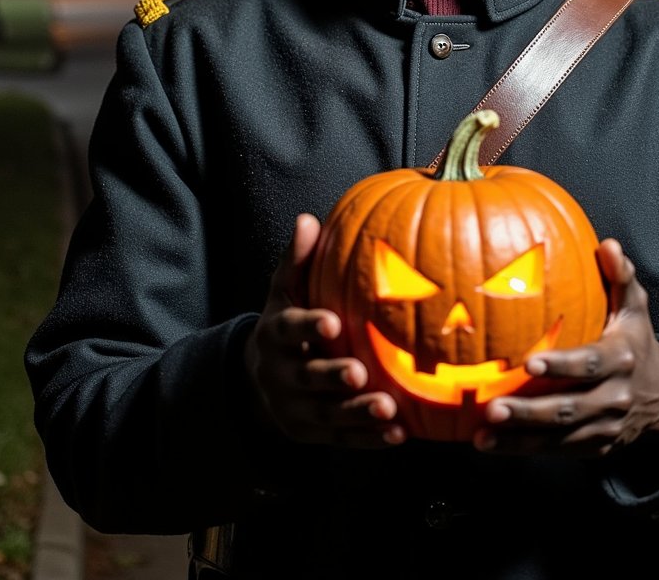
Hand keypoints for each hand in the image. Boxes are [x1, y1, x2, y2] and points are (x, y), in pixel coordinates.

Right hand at [244, 213, 405, 447]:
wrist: (261, 380)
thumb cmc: (287, 321)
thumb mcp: (286, 290)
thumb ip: (299, 259)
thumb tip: (309, 219)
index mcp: (275, 334)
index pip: (288, 330)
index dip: (308, 327)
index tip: (333, 324)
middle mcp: (280, 374)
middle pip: (306, 378)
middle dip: (331, 377)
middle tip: (359, 373)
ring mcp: (295, 408)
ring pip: (327, 414)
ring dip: (357, 413)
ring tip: (389, 410)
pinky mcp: (312, 434)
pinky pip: (342, 439)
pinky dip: (368, 439)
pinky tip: (398, 434)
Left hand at [473, 238, 658, 456]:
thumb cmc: (634, 339)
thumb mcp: (634, 307)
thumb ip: (621, 276)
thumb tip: (607, 245)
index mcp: (621, 359)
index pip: (589, 364)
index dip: (561, 366)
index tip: (529, 364)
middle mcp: (614, 397)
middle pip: (569, 409)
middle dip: (530, 412)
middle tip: (493, 408)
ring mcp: (604, 427)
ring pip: (558, 436)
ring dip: (519, 438)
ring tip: (482, 434)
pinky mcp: (594, 447)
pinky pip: (556, 450)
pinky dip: (522, 449)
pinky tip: (488, 444)